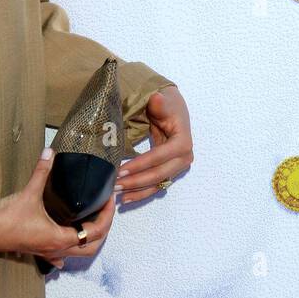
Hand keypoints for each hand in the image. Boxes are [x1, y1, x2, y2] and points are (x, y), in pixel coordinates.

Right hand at [0, 150, 115, 267]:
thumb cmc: (7, 217)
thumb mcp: (29, 193)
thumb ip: (42, 172)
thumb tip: (50, 152)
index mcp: (59, 238)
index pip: (94, 232)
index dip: (107, 216)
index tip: (110, 200)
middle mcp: (56, 249)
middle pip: (91, 247)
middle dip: (103, 230)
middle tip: (106, 210)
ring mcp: (46, 252)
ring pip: (77, 253)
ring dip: (89, 239)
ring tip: (92, 220)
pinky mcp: (37, 250)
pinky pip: (59, 256)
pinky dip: (68, 250)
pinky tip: (66, 244)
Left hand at [116, 84, 192, 205]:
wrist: (174, 110)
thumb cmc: (168, 105)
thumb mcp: (164, 101)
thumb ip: (160, 103)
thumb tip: (157, 99)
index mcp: (182, 142)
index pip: (159, 156)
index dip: (140, 164)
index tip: (120, 170)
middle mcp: (183, 158)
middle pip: (158, 174)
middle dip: (136, 181)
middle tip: (115, 185)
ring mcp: (178, 167)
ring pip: (156, 184)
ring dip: (137, 191)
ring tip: (117, 194)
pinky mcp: (170, 172)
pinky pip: (156, 186)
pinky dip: (141, 193)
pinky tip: (126, 198)